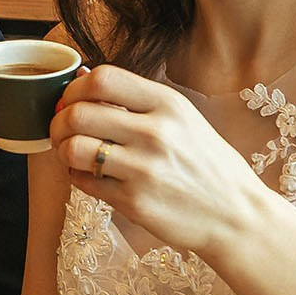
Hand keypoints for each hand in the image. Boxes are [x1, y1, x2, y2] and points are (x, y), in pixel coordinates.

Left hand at [52, 66, 274, 262]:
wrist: (236, 215)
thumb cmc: (207, 164)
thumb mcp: (183, 119)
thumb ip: (139, 100)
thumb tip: (84, 79)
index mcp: (168, 104)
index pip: (103, 79)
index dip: (75, 87)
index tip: (72, 99)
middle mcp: (156, 133)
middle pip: (78, 113)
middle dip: (59, 120)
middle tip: (62, 129)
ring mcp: (144, 170)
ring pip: (73, 148)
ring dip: (62, 150)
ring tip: (72, 153)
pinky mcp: (134, 203)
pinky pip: (84, 182)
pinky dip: (76, 176)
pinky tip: (88, 175)